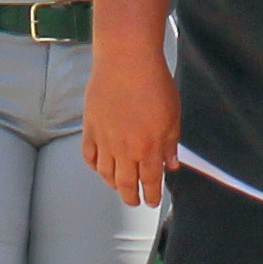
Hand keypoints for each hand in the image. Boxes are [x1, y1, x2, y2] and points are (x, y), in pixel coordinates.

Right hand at [82, 56, 180, 208]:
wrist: (126, 62)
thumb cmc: (154, 84)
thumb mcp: (173, 117)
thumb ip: (170, 145)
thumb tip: (170, 165)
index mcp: (150, 148)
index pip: (150, 181)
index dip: (151, 194)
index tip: (151, 201)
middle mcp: (126, 149)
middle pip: (126, 183)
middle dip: (131, 196)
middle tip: (134, 201)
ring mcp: (105, 139)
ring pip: (105, 173)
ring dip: (112, 184)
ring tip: (117, 186)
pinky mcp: (90, 127)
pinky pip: (89, 154)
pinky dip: (94, 165)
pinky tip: (99, 166)